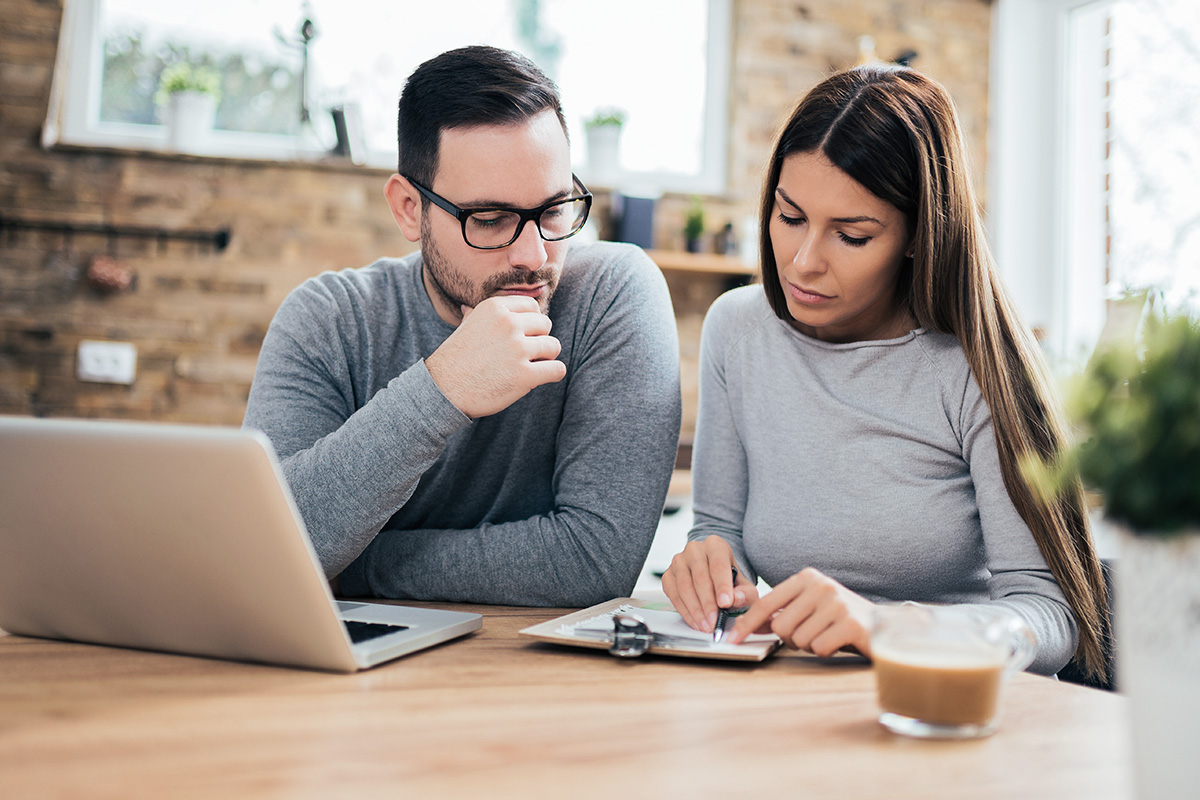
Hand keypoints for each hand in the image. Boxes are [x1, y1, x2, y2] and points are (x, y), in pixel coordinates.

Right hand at [425, 295, 565, 417]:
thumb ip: (476, 316)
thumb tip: (468, 308)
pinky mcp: (524, 375)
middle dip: (539, 340)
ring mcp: (517, 349)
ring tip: (530, 367)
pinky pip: (557, 369)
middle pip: (546, 325)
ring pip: (554, 346)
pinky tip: (540, 378)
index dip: (530, 324)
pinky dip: (553, 374)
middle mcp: (508, 324)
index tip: (521, 337)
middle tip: (525, 355)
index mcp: (495, 308)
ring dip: (546, 358)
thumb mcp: (464, 328)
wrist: (442, 390)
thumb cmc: (455, 360)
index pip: (532, 307)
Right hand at [661, 536, 759, 632]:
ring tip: (706, 625)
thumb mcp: (744, 585)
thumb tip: (736, 599)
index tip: (725, 604)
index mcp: (715, 545)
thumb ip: (745, 593)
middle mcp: (694, 549)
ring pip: (684, 587)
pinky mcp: (668, 575)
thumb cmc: (729, 579)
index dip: (722, 586)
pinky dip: (685, 611)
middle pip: (700, 577)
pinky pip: (673, 594)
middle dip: (708, 603)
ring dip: (695, 610)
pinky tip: (695, 622)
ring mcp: (678, 561)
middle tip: (714, 621)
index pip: (718, 565)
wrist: (712, 574)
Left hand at [727, 567, 874, 656]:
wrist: (884, 626)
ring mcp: (836, 602)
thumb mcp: (809, 609)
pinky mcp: (850, 623)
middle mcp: (820, 585)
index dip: (746, 624)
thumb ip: (781, 613)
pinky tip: (839, 641)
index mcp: (806, 578)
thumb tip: (746, 626)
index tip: (731, 640)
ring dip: (811, 645)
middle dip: (791, 639)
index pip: (766, 603)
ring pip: (798, 639)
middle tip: (812, 634)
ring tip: (828, 635)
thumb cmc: (840, 620)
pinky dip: (826, 650)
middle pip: (780, 626)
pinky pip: (819, 647)